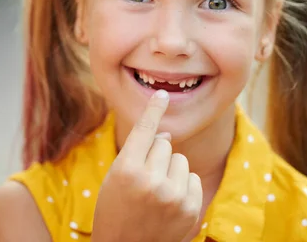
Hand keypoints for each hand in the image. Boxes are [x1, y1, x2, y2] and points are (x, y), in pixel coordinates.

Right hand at [91, 90, 202, 241]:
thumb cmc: (115, 211)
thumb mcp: (115, 179)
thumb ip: (137, 154)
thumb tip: (166, 135)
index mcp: (126, 170)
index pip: (144, 129)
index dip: (154, 109)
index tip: (163, 94)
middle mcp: (151, 180)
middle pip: (165, 144)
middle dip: (156, 156)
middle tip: (144, 180)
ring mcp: (173, 196)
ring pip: (180, 160)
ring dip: (171, 170)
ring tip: (156, 194)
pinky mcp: (190, 209)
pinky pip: (192, 178)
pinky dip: (183, 186)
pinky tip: (169, 204)